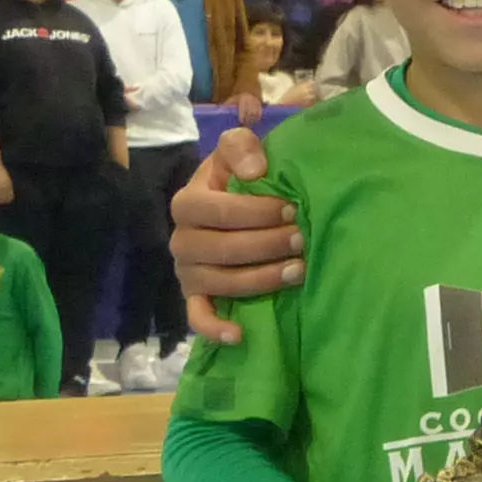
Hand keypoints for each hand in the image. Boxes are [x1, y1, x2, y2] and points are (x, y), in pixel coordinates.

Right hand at [172, 127, 300, 340]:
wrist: (229, 207)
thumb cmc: (236, 180)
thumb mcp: (236, 152)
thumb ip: (240, 147)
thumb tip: (255, 170)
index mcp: (186, 203)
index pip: (217, 211)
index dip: (256, 212)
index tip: (292, 210)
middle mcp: (181, 240)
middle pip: (222, 249)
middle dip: (266, 245)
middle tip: (301, 239)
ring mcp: (186, 272)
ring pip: (221, 282)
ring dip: (261, 279)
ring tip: (298, 270)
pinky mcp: (194, 298)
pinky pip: (198, 317)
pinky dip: (215, 329)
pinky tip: (240, 334)